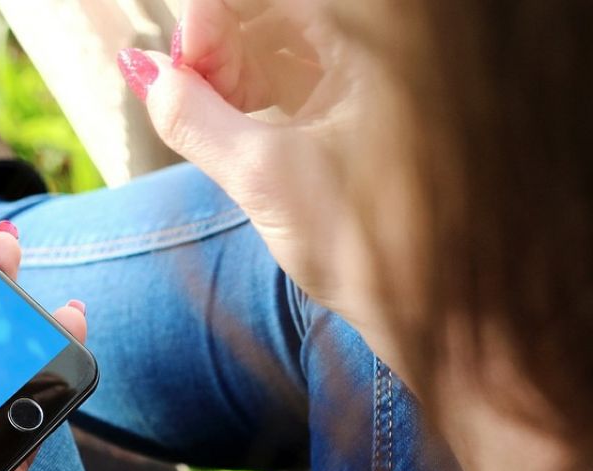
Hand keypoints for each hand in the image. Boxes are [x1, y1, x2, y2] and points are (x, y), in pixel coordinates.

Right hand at [118, 1, 402, 368]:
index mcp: (384, 39)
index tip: (176, 61)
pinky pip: (304, 76)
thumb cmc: (380, 252)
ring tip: (203, 113)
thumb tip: (139, 71)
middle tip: (181, 89)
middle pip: (278, 14)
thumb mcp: (264, 179)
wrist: (453, 317)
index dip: (212, 20)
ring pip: (286, 42)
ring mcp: (383, 77)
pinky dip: (260, 93)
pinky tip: (230, 121)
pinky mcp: (373, 110)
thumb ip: (191, 119)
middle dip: (217, 44)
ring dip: (232, 69)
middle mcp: (389, 46)